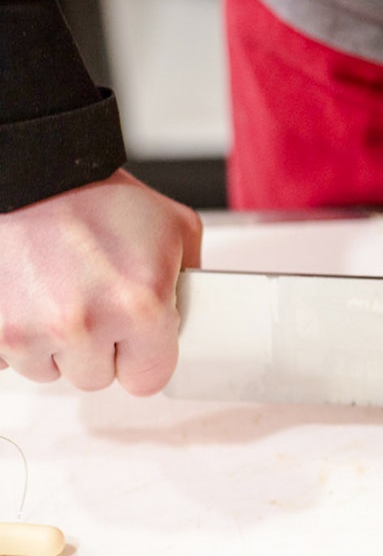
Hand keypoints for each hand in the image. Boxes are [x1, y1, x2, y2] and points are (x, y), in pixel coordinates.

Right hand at [0, 170, 201, 394]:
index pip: (148, 380)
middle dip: (101, 347)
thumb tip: (192, 315)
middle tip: (96, 301)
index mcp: (139, 305)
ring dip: (59, 344)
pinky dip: (22, 336)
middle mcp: (83, 324)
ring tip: (62, 292)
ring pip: (53, 371)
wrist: (33, 175)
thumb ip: (191, 280)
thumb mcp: (175, 227)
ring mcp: (30, 330)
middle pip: (98, 378)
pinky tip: (33, 299)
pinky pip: (13, 359)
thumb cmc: (98, 197)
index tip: (138, 340)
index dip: (144, 357)